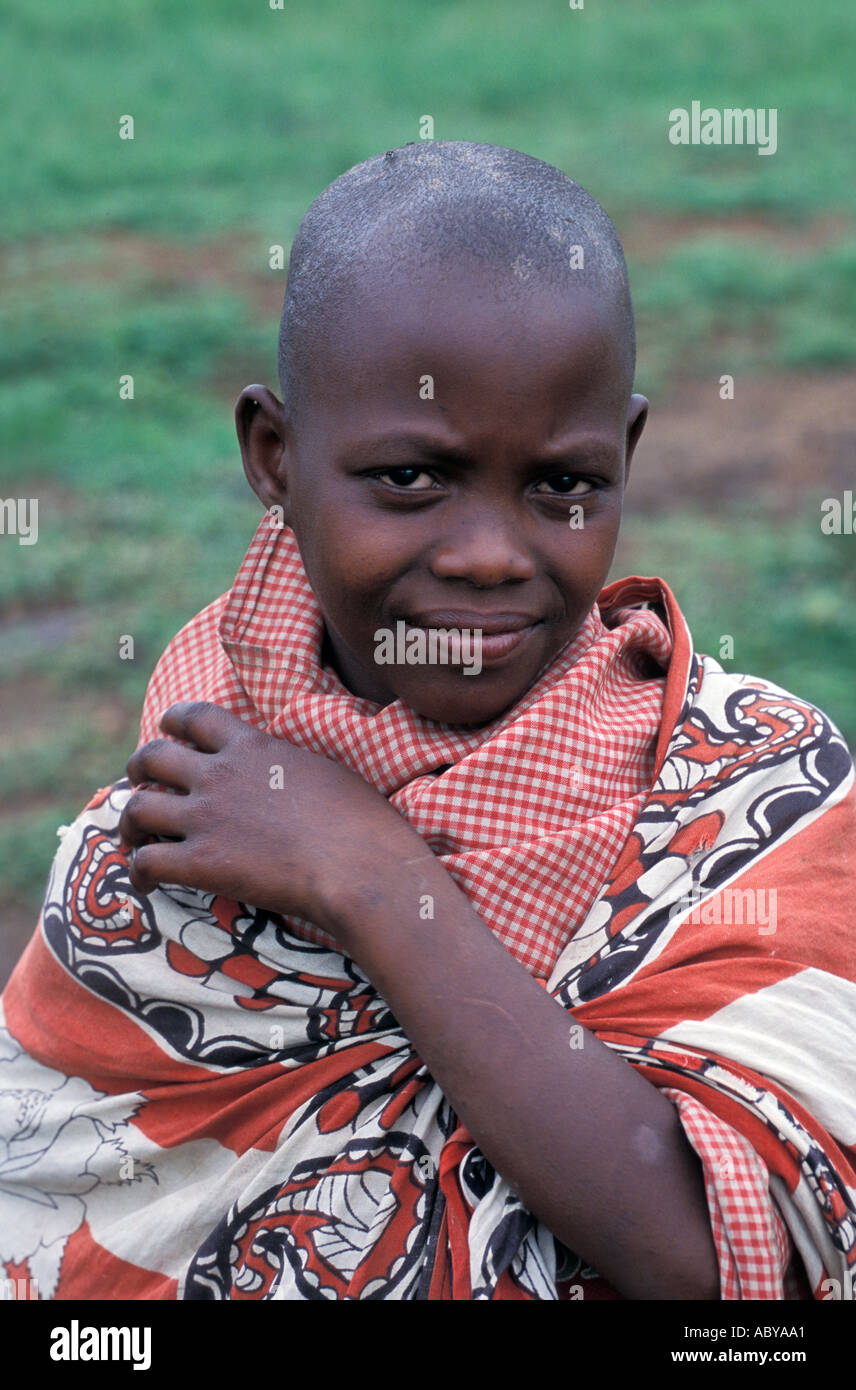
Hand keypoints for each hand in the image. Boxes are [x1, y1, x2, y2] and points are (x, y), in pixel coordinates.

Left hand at [118, 701, 411, 927]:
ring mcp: (207, 817)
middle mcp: (220, 774)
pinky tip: (145, 884)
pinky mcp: (202, 862)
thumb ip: (288, 765)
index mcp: (253, 746)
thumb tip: (287, 772)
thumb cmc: (363, 823)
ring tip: (133, 838)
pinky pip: (146, 861)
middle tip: (138, 784)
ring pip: (138, 807)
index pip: (195, 716)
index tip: (168, 732)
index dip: (172, 722)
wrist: (361, 866)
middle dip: (137, 768)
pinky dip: (137, 872)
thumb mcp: (324, 770)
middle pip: (152, 755)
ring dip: (128, 823)